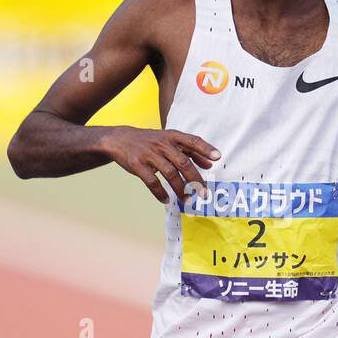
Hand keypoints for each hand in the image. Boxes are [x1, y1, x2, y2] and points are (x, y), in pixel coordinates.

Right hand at [103, 127, 220, 204]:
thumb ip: (190, 151)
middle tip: (204, 193)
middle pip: (183, 162)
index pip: (192, 140)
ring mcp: (149, 154)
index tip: (218, 158)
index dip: (205, 149)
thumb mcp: (169, 141)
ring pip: (169, 173)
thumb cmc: (150, 141)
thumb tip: (209, 164)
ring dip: (180, 189)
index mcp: (172, 136)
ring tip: (187, 201)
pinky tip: (166, 200)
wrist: (119, 139)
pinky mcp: (137, 165)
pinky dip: (160, 193)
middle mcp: (162, 144)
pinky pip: (152, 182)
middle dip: (195, 179)